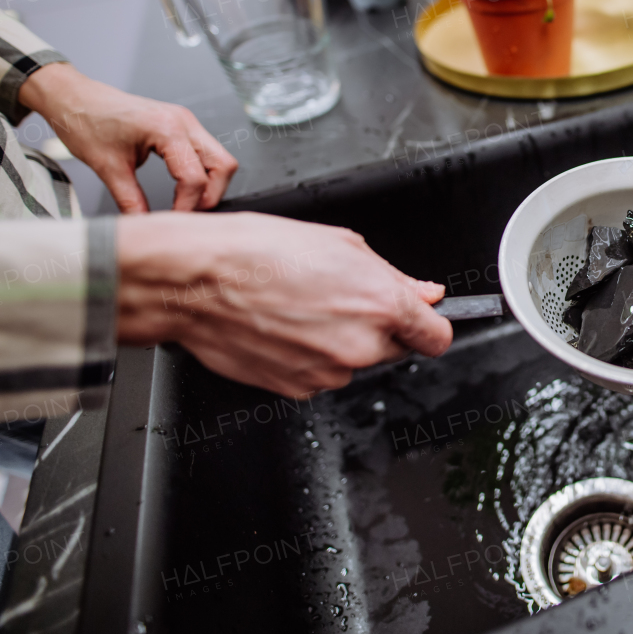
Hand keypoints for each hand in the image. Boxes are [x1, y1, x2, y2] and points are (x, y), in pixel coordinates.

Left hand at [18, 63, 237, 212]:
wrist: (73, 97)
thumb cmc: (85, 122)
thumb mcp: (107, 168)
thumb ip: (131, 200)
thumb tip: (145, 225)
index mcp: (167, 129)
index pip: (194, 178)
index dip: (187, 206)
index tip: (171, 221)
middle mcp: (184, 122)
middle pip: (223, 166)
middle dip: (210, 195)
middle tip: (187, 213)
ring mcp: (186, 121)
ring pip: (220, 159)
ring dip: (209, 184)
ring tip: (185, 201)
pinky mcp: (182, 124)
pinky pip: (207, 152)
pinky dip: (200, 172)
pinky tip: (181, 186)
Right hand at [116, 211, 452, 396]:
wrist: (194, 281)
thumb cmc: (257, 252)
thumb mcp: (340, 244)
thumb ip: (392, 276)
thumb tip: (425, 294)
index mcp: (381, 305)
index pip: (438, 336)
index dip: (431, 326)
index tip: (424, 320)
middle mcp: (361, 346)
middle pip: (395, 348)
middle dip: (379, 328)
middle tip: (340, 299)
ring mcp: (328, 372)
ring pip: (353, 361)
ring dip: (339, 342)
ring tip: (301, 307)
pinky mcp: (297, 389)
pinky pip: (319, 374)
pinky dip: (309, 356)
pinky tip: (283, 327)